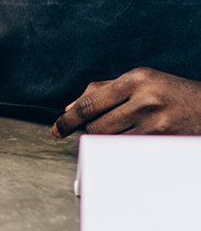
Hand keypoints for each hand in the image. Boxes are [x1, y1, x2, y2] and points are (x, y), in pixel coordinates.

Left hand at [54, 68, 200, 137]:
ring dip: (108, 140)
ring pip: (110, 141)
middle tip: (104, 126)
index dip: (67, 120)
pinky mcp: (163, 142)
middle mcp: (145, 99)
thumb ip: (103, 91)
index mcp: (136, 79)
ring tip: (125, 129)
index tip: (58, 129)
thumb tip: (71, 108)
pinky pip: (127, 151)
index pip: (89, 104)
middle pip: (96, 126)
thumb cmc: (172, 94)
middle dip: (91, 130)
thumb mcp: (140, 81)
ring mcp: (155, 123)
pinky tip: (134, 139)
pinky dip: (122, 148)